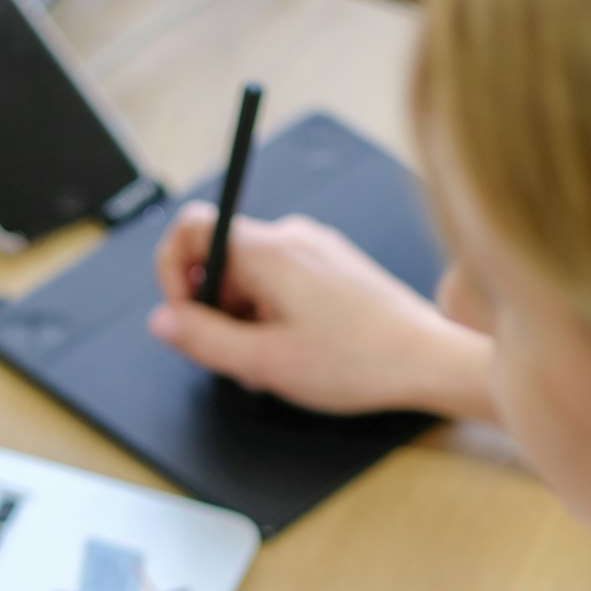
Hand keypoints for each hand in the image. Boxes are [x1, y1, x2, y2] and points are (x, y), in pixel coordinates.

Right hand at [149, 204, 496, 420]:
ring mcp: (313, 249)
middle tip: (240, 355)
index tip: (184, 314)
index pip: (193, 229)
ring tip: (276, 359)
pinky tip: (297, 349)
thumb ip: (205, 340)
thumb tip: (163, 322)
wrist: (426, 359)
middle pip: (220, 260)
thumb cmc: (361, 359)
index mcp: (271, 252)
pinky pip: (279, 283)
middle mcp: (291, 238)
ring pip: (249, 277)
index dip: (172, 272)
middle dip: (216, 310)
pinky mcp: (330, 265)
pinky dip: (272, 315)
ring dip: (245, 319)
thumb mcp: (266, 362)